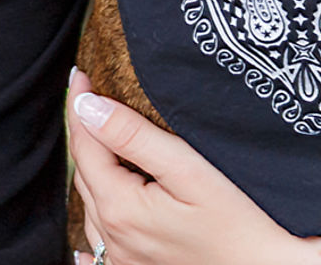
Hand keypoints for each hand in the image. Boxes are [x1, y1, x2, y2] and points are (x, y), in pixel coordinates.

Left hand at [67, 70, 320, 264]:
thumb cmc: (240, 222)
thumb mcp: (189, 170)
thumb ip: (134, 137)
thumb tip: (88, 107)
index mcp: (121, 208)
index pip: (85, 146)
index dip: (80, 106)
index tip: (80, 74)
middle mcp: (114, 237)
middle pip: (86, 173)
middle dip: (85, 132)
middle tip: (88, 95)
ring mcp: (123, 258)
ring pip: (92, 203)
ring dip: (92, 168)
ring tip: (98, 135)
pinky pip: (101, 239)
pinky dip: (97, 212)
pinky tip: (96, 212)